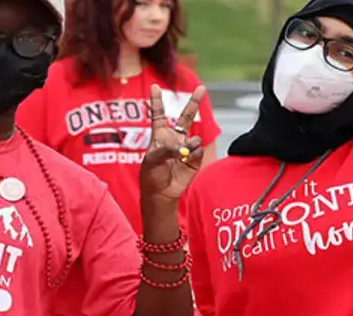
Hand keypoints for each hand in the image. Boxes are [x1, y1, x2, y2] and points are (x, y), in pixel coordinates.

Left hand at [140, 85, 206, 201]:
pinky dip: (193, 155)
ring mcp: (186, 148)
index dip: (157, 100)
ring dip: (190, 145)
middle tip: (202, 87)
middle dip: (194, 102)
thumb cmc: (151, 175)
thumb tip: (183, 146)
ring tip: (181, 155)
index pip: (159, 114)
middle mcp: (174, 139)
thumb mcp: (152, 160)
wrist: (162, 193)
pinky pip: (198, 151)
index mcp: (160, 135)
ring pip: (194, 138)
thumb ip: (166, 149)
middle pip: (186, 117)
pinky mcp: (195, 158)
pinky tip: (185, 161)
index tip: (154, 86)